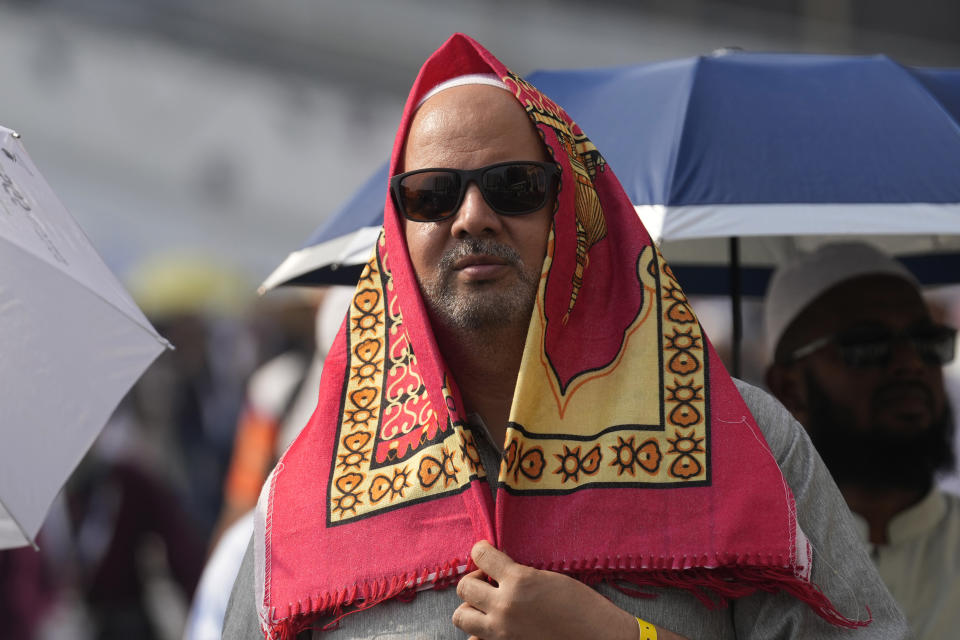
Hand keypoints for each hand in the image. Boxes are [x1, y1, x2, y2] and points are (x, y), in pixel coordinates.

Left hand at [452, 540, 686, 639]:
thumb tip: (496, 572)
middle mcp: (504, 607)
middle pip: (464, 587)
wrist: (598, 637)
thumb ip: (518, 574)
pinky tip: (497, 626)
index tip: (487, 552)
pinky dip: (481, 632)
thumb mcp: (548, 578)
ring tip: (489, 604)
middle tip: (491, 581)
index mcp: (518, 581)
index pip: (480, 555)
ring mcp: (502, 632)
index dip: (481, 550)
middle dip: (475, 579)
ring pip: (461, 616)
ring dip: (471, 606)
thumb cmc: (581, 604)